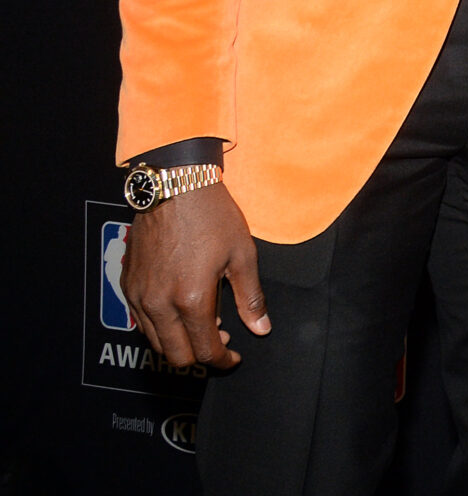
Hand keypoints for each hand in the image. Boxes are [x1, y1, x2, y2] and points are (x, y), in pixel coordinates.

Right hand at [120, 181, 266, 371]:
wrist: (175, 186)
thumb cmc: (211, 216)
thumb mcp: (242, 255)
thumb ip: (250, 297)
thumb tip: (261, 328)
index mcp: (190, 299)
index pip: (204, 350)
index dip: (222, 360)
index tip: (234, 357)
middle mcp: (158, 303)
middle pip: (175, 355)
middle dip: (200, 356)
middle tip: (221, 340)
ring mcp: (138, 295)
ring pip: (155, 342)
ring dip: (179, 343)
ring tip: (203, 324)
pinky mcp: (127, 284)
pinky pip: (141, 321)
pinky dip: (161, 326)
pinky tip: (180, 309)